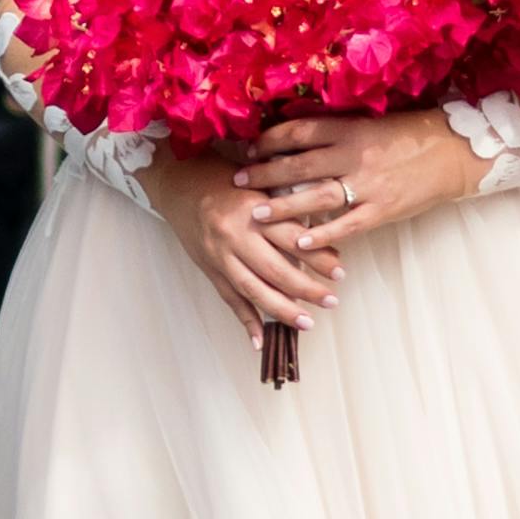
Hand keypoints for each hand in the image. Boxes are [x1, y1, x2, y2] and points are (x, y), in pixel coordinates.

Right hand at [143, 147, 344, 338]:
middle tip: (331, 300)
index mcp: (252, 209)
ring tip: (307, 322)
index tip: (339, 271)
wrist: (179, 182)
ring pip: (254, 289)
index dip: (318, 256)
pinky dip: (245, 320)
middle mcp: (235, 235)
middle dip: (306, 289)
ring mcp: (220, 256)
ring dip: (282, 310)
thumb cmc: (224, 177)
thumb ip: (283, 207)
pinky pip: (228, 298)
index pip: (291, 238)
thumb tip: (319, 232)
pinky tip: (260, 340)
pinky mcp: (208, 269)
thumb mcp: (258, 182)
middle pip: (275, 269)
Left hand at [237, 103, 478, 250]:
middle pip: (299, 164)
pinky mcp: (381, 209)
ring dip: (282, 206)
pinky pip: (346, 224)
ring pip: (315, 195)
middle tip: (237, 180)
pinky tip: (301, 242)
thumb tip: (298, 136)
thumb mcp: (371, 123)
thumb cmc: (410, 135)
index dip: (271, 139)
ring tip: (255, 214)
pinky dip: (322, 234)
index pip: (300, 131)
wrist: (452, 152)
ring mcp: (367, 184)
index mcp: (350, 127)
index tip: (249, 147)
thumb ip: (339, 132)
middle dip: (264, 172)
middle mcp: (354, 153)